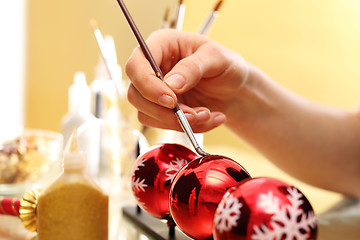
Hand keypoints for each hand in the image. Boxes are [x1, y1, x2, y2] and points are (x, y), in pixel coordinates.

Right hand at [125, 29, 248, 131]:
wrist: (234, 89)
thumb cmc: (226, 65)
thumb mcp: (217, 58)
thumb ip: (193, 68)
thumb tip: (170, 83)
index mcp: (161, 45)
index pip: (136, 66)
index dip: (147, 85)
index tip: (171, 100)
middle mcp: (152, 68)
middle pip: (135, 95)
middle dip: (164, 111)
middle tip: (192, 115)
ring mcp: (155, 91)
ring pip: (147, 114)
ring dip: (177, 122)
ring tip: (207, 114)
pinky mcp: (162, 110)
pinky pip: (163, 125)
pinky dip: (186, 128)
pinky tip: (208, 118)